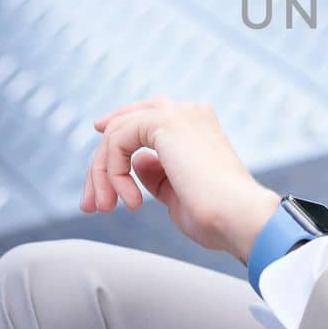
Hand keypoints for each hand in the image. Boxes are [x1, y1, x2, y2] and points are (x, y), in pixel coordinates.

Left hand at [79, 95, 278, 260]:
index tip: (97, 176)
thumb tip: (135, 162)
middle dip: (101, 163)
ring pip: (116, 131)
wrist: (237, 216)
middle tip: (90, 204)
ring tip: (106, 207)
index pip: (144, 120)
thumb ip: (155, 173)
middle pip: (125, 121)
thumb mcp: (176, 192)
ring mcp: (178, 113)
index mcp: (197, 126)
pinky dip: (113, 172)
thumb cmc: (216, 215)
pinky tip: (130, 200)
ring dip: (102, 173)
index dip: (115, 140)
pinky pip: (118, 138)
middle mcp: (189, 112)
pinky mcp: (166, 121)